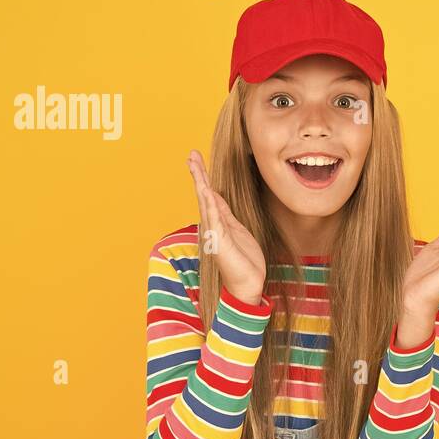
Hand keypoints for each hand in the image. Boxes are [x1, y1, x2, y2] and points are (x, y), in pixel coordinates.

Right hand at [188, 149, 265, 304]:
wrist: (247, 284)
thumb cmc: (244, 261)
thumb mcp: (239, 231)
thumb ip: (227, 215)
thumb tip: (218, 197)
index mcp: (219, 222)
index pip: (210, 195)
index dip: (204, 177)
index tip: (196, 159)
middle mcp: (213, 226)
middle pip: (204, 194)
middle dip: (198, 174)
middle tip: (192, 154)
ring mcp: (215, 233)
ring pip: (206, 202)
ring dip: (201, 182)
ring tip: (194, 164)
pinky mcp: (220, 241)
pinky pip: (214, 218)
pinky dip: (210, 203)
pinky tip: (206, 190)